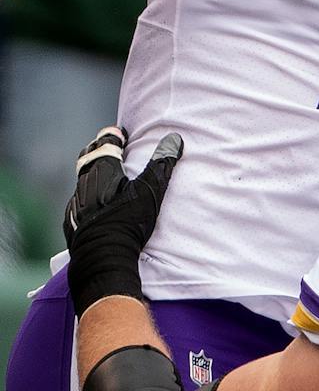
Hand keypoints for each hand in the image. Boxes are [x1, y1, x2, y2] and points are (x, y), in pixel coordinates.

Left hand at [64, 126, 182, 316]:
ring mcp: (75, 203)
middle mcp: (83, 184)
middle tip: (110, 146)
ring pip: (82, 179)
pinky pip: (78, 199)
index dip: (113, 136)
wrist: (101, 258)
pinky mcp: (72, 221)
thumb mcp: (150, 191)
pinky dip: (87, 193)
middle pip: (88, 158)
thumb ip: (161, 164)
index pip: (105, 144)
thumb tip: (174, 138)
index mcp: (101, 172)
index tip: (121, 133)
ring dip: (93, 172)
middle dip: (99, 149)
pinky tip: (95, 202)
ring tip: (105, 173)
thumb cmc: (127, 222)